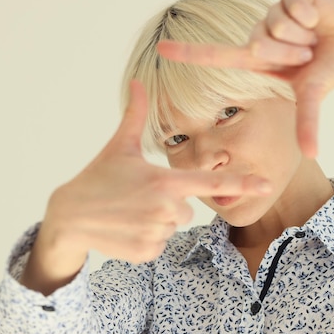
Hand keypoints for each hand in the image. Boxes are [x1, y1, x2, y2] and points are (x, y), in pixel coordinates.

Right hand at [22, 80, 270, 293]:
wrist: (69, 216)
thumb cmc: (97, 177)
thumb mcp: (119, 147)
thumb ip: (137, 116)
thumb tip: (138, 81)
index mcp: (164, 181)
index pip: (210, 181)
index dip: (241, 182)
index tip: (265, 184)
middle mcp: (165, 209)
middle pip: (187, 210)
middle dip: (168, 205)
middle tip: (138, 198)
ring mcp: (155, 233)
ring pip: (172, 228)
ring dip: (156, 222)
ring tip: (130, 213)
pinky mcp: (147, 253)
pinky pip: (159, 245)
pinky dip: (146, 239)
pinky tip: (126, 229)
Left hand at [157, 0, 333, 157]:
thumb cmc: (328, 73)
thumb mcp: (312, 96)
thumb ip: (308, 122)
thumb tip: (313, 155)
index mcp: (256, 58)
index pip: (217, 55)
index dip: (190, 53)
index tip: (161, 50)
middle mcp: (260, 34)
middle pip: (259, 42)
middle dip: (288, 51)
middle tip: (305, 53)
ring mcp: (274, 13)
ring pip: (276, 22)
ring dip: (301, 33)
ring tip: (312, 36)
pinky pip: (293, 1)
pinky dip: (310, 12)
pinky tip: (317, 17)